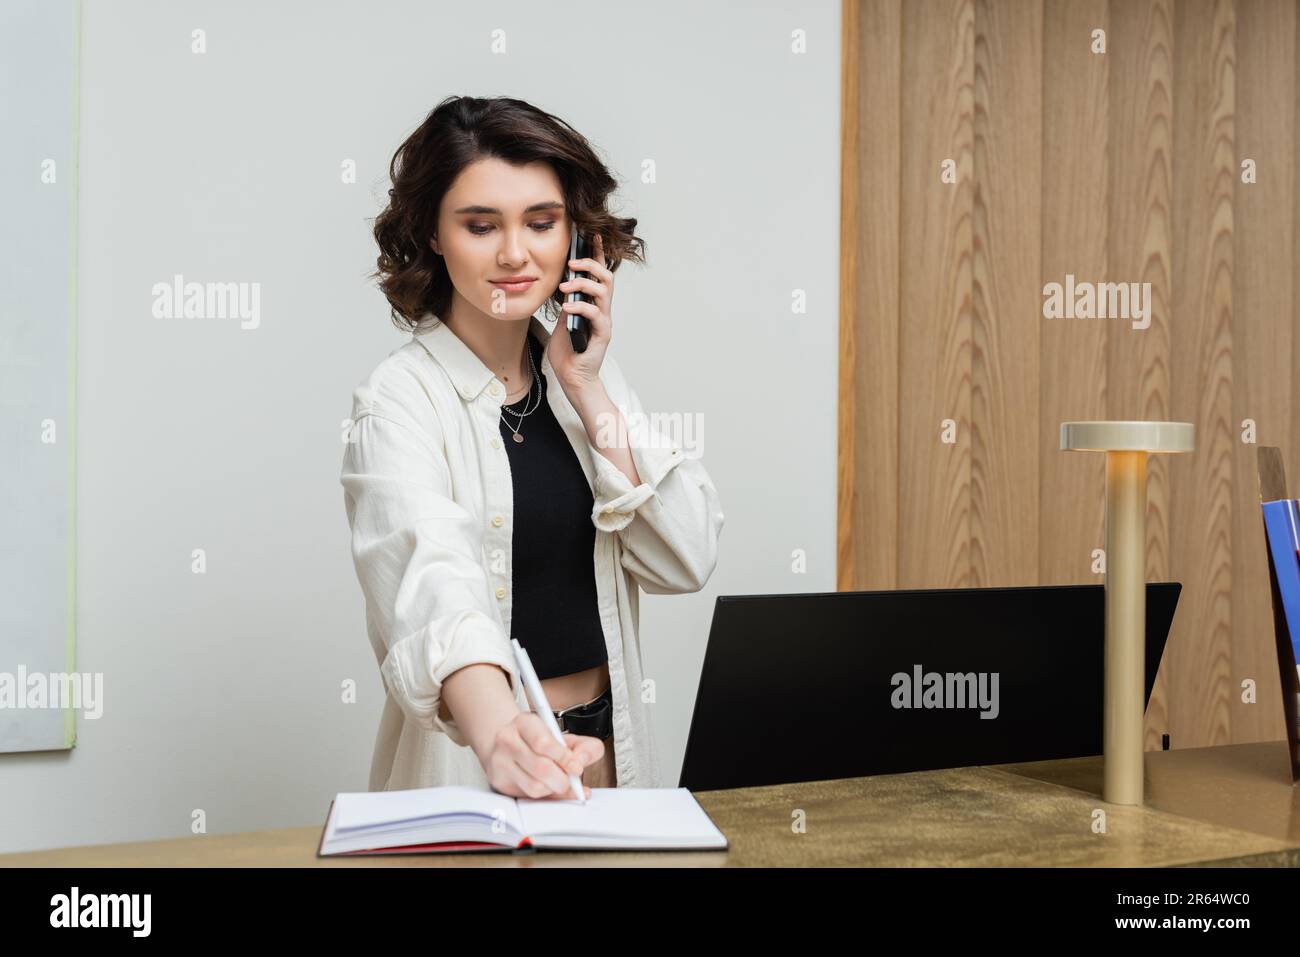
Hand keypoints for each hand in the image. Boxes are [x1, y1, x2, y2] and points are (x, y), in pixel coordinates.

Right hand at [479, 711, 603, 799]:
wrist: (511, 745)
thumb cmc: (542, 742)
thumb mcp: (567, 737)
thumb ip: (585, 747)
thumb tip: (581, 762)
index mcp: (525, 722)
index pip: (544, 743)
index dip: (564, 758)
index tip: (576, 767)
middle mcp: (508, 739)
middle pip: (541, 768)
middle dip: (563, 779)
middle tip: (571, 780)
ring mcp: (500, 761)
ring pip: (534, 786)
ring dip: (554, 789)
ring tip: (558, 781)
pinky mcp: (499, 781)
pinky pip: (527, 796)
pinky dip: (545, 796)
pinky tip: (549, 788)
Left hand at [549, 231, 612, 401]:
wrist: (573, 379)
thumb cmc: (568, 353)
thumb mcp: (563, 321)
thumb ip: (567, 304)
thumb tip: (564, 285)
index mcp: (593, 305)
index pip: (599, 274)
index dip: (597, 254)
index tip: (592, 235)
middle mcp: (602, 311)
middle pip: (607, 277)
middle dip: (591, 264)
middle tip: (572, 262)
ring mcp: (604, 322)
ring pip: (603, 291)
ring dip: (583, 283)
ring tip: (565, 285)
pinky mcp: (602, 335)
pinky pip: (595, 314)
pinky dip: (580, 306)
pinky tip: (566, 307)